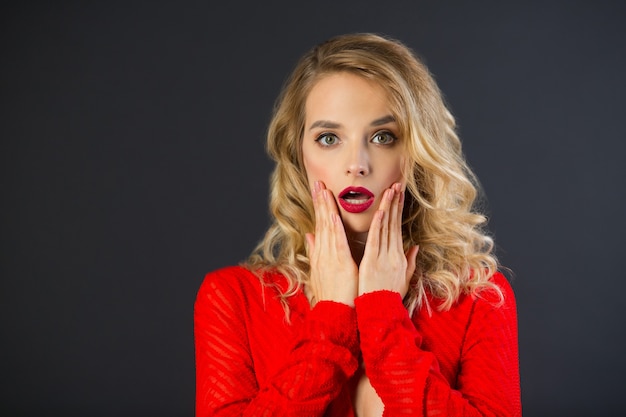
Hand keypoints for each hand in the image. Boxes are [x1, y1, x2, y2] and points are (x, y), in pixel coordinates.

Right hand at [305, 181, 358, 306]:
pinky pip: (338, 242)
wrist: (334, 315)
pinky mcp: (340, 263)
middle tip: (318, 182)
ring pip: (328, 228)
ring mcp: (330, 258)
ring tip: (324, 190)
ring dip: (326, 208)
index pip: (320, 225)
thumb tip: (309, 235)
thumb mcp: (320, 271)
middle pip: (321, 222)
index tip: (318, 191)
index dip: (319, 207)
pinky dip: (335, 228)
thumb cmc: (332, 296)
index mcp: (321, 254)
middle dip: (319, 201)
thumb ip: (315, 251)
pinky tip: (333, 214)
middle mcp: (323, 253)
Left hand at [358, 183, 418, 297]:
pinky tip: (380, 212)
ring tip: (390, 190)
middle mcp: (393, 254)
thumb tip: (415, 248)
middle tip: (397, 184)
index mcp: (399, 256)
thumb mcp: (404, 279)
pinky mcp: (373, 262)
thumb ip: (410, 262)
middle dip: (396, 203)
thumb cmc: (390, 298)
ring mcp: (383, 257)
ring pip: (386, 228)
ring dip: (388, 208)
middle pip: (394, 224)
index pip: (398, 228)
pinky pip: (375, 241)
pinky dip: (377, 226)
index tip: (399, 195)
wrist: (382, 313)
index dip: (398, 210)